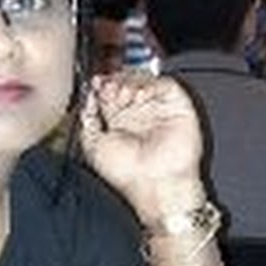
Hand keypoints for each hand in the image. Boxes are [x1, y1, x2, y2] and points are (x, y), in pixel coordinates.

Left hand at [80, 73, 206, 223]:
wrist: (153, 184)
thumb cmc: (126, 173)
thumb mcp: (93, 146)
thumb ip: (88, 121)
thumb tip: (87, 101)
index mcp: (120, 124)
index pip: (110, 94)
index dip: (102, 86)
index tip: (95, 83)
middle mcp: (139, 115)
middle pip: (126, 83)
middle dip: (115, 82)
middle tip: (109, 87)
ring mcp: (159, 110)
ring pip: (144, 81)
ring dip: (131, 82)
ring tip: (123, 94)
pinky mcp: (178, 107)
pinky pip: (166, 85)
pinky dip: (151, 84)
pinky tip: (141, 95)